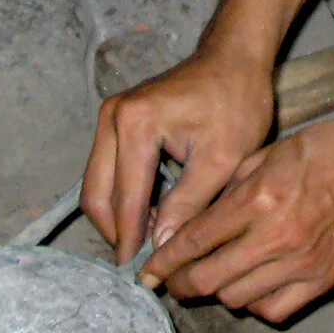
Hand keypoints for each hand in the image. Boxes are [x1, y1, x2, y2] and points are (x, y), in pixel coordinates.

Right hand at [81, 46, 275, 264]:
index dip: (131, 240)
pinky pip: (107, 169)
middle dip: (118, 232)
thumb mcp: (222, 159)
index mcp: (135, 125)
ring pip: (98, 184)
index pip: (125, 198)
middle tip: (143, 262)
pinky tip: (153, 214)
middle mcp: (112, 118)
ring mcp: (110, 116)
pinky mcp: (116, 120)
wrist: (235, 58)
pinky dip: (123, 195)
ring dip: (119, 215)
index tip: (140, 274)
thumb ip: (188, 205)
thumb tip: (161, 247)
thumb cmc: (236, 102)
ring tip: (152, 240)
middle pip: (97, 193)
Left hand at [138, 111, 333, 322]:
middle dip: (181, 284)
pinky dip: (255, 304)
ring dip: (217, 291)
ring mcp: (300, 264)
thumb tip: (194, 223)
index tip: (148, 272)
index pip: (194, 242)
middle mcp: (275, 237)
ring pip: (236, 299)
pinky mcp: (323, 280)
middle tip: (173, 281)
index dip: (164, 262)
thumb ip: (228, 190)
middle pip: (208, 279)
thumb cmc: (325, 149)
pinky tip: (251, 287)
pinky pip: (274, 310)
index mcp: (257, 199)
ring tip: (213, 278)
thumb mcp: (267, 154)